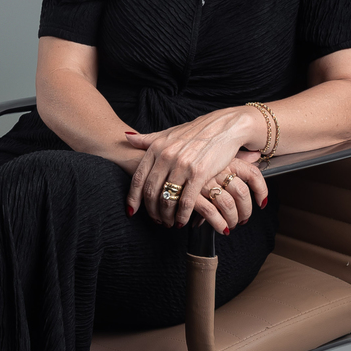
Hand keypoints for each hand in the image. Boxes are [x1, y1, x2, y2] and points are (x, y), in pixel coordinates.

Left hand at [124, 108, 267, 231]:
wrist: (224, 126)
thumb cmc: (196, 131)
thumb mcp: (169, 133)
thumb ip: (148, 139)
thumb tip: (127, 137)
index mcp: (156, 147)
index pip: (138, 178)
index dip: (133, 198)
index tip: (131, 211)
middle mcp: (166, 156)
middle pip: (151, 192)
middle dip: (151, 211)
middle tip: (155, 221)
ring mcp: (182, 165)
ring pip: (167, 199)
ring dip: (166, 216)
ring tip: (168, 223)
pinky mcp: (199, 173)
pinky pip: (186, 201)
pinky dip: (181, 216)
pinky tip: (181, 222)